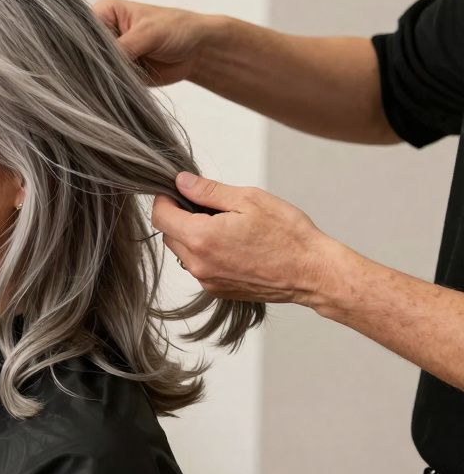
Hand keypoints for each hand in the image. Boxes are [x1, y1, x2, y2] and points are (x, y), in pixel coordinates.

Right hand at [91, 0, 214, 85]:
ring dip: (103, 78)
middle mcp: (102, 33)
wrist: (198, 49)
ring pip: (95, 69)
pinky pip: (107, 82)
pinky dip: (111, 87)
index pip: (82, 31)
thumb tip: (99, 66)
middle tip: (104, 75)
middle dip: (93, 65)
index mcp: (104, 13)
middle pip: (86, 52)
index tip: (91, 61)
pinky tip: (117, 89)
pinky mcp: (116, 71)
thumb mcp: (147, 33)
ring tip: (115, 82)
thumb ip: (122, 48)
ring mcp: (108, 54)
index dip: (83, 47)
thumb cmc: (176, 28)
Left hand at [151, 172, 338, 304]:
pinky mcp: (217, 290)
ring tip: (224, 226)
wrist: (313, 272)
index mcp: (202, 238)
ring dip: (193, 236)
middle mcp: (198, 264)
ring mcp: (207, 280)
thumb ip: (207, 191)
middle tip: (209, 206)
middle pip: (169, 234)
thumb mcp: (248, 200)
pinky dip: (206, 253)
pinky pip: (199, 267)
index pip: (160, 216)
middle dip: (181, 217)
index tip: (178, 191)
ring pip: (183, 252)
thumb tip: (181, 182)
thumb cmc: (287, 235)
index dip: (166, 199)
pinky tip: (232, 244)